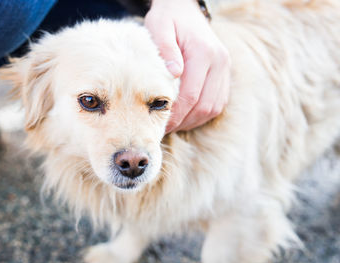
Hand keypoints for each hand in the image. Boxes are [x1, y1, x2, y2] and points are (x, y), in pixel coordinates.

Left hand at [144, 0, 230, 132]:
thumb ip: (165, 49)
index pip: (191, 94)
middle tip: (163, 129)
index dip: (175, 114)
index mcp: (204, 52)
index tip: (159, 123)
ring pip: (213, 108)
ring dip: (193, 120)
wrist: (185, 9)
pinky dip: (201, 114)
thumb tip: (173, 74)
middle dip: (183, 122)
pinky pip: (217, 104)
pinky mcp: (224, 76)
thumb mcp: (160, 26)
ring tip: (173, 125)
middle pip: (204, 106)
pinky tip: (185, 116)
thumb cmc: (168, 19)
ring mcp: (225, 70)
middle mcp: (220, 62)